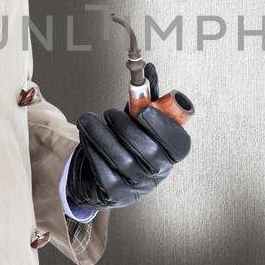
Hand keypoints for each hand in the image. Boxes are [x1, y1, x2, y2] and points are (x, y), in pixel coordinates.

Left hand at [65, 64, 191, 212]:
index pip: (177, 144)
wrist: (105, 175)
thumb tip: (149, 70)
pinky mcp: (115, 194)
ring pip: (122, 161)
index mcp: (171, 154)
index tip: (144, 110)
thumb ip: (147, 97)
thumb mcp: (140, 120)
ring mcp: (138, 187)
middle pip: (148, 152)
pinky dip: (93, 151)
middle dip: (126, 128)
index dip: (163, 127)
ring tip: (88, 120)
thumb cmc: (128, 142)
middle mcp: (158, 173)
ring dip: (102, 136)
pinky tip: (87, 138)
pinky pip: (104, 172)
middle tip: (110, 113)